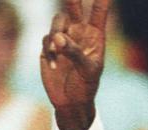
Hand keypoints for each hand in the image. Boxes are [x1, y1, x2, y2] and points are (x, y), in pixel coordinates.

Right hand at [40, 0, 109, 129]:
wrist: (71, 102)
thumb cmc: (85, 86)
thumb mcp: (87, 70)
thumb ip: (74, 52)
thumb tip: (58, 38)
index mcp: (95, 36)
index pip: (98, 12)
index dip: (101, 0)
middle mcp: (79, 33)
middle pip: (74, 8)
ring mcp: (63, 39)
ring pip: (57, 22)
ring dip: (55, 34)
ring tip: (56, 51)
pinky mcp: (49, 47)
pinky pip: (46, 39)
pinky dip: (48, 50)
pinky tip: (53, 65)